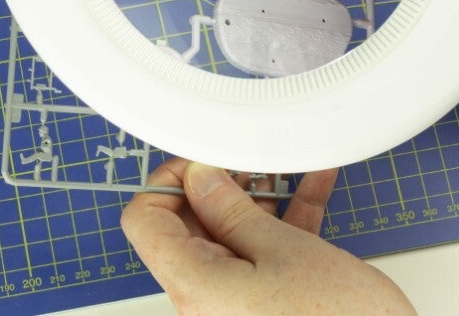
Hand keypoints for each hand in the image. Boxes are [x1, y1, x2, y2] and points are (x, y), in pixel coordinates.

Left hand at [121, 158, 415, 314]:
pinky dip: (286, 219)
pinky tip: (313, 187)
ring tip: (284, 166)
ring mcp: (237, 304)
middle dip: (219, 184)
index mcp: (195, 285)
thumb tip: (198, 177)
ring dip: (258, 198)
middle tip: (250, 156)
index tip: (200, 159)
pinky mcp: (267, 304)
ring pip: (230, 235)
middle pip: (189, 224)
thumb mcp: (283, 250)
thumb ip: (231, 210)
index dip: (167, 180)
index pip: (145, 221)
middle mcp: (206, 300)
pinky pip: (265, 253)